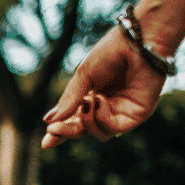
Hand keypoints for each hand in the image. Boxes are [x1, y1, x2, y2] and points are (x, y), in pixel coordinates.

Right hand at [41, 26, 167, 148]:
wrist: (136, 41)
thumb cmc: (111, 52)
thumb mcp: (83, 76)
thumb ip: (69, 100)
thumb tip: (48, 121)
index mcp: (94, 97)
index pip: (76, 121)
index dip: (62, 132)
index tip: (46, 142)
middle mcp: (109, 108)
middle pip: (86, 131)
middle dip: (68, 132)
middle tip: (53, 130)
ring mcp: (123, 113)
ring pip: (99, 134)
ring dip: (86, 122)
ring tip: (87, 101)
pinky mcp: (137, 115)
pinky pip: (113, 129)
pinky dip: (101, 117)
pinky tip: (100, 100)